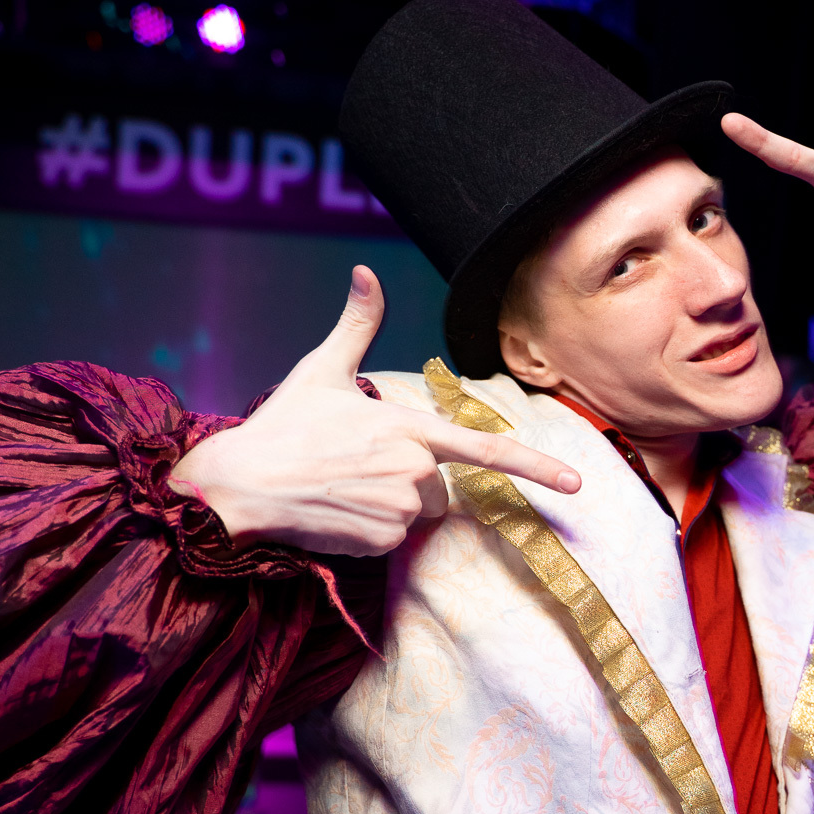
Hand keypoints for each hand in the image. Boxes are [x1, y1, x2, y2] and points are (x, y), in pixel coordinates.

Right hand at [169, 267, 580, 555]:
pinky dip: (369, 528)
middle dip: (407, 476)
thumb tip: (367, 271)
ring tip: (341, 487)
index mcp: (407, 426)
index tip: (576, 484)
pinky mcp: (380, 543)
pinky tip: (335, 512)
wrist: (237, 487)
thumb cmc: (281, 427)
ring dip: (387, 502)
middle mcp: (412, 470)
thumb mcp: (322, 370)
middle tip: (353, 464)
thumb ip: (358, 325)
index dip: (536, 467)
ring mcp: (398, 510)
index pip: (485, 449)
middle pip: (437, 482)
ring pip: (415, 511)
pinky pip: (393, 538)